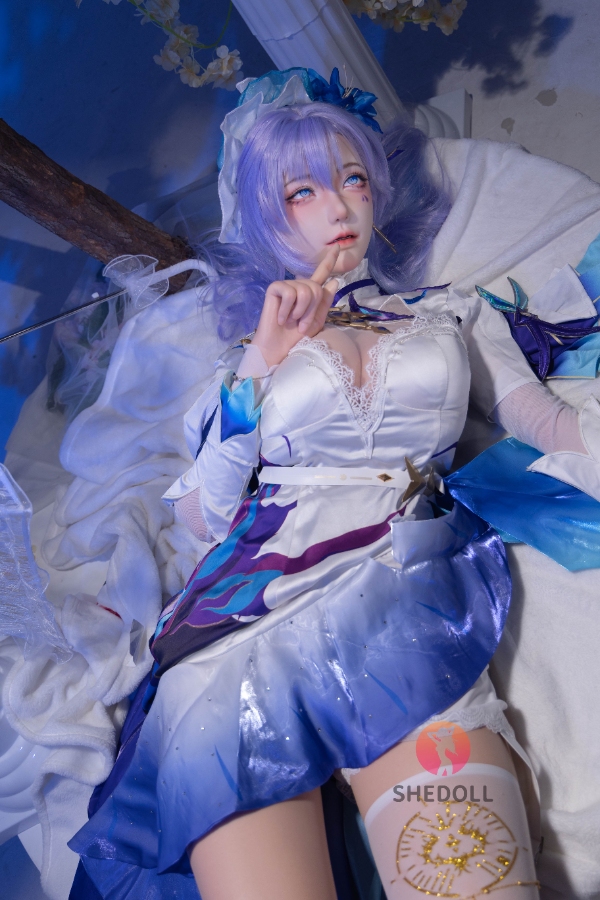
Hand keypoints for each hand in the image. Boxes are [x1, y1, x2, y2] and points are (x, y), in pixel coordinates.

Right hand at [251, 245, 339, 367]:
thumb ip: (325, 302)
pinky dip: (288, 310)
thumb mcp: (316, 321)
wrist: (278, 348)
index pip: (322, 273)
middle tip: (301, 324)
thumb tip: (335, 280)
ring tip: (292, 321)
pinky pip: (290, 293)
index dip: (330, 260)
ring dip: (301, 312)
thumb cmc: (295, 338)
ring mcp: (286, 286)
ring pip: (306, 291)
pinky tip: (281, 318)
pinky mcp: (274, 288)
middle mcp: (298, 286)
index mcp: (310, 293)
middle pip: (317, 288)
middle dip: (312, 310)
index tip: (337, 246)